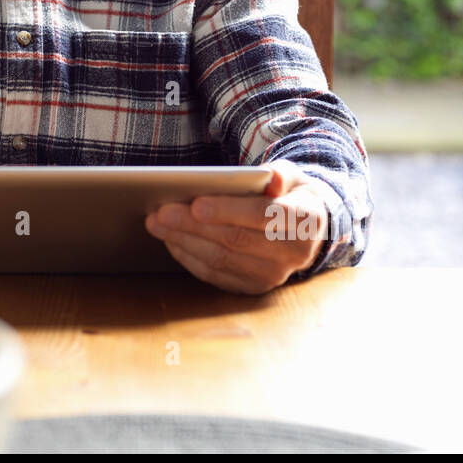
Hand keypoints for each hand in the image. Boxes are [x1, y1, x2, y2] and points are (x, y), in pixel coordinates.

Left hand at [144, 159, 328, 294]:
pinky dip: (189, 257)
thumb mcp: (292, 176)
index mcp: (306, 221)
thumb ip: (281, 175)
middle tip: (161, 211)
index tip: (196, 204)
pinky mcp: (253, 287)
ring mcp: (273, 275)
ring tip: (157, 222)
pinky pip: (215, 275)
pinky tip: (171, 239)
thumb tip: (270, 179)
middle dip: (193, 225)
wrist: (306, 229)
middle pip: (235, 240)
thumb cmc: (289, 194)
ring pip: (221, 259)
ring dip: (184, 241)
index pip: (264, 215)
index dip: (228, 210)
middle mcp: (293, 254)